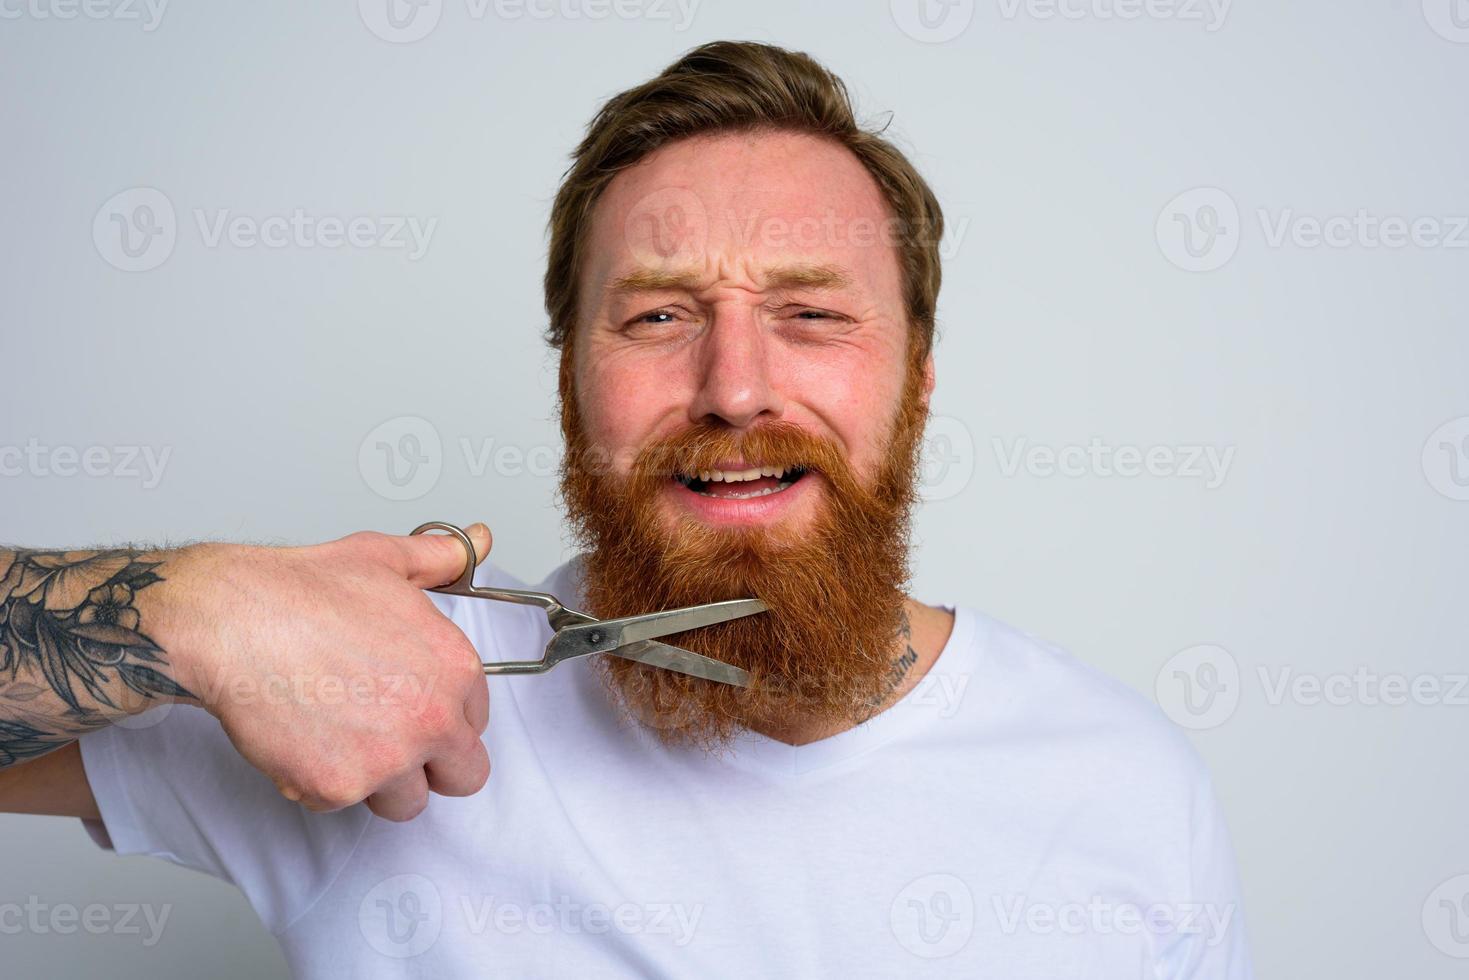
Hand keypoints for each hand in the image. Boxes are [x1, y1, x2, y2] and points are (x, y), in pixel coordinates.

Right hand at [147, 525, 493, 821]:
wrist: (231, 621)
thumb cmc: (301, 590)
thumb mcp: (386, 559)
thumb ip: (443, 558)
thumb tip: (480, 540)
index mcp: (455, 668)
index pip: (477, 719)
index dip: (445, 714)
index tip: (413, 704)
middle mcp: (432, 719)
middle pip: (464, 775)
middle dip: (434, 764)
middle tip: (390, 737)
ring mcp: (386, 760)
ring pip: (405, 802)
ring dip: (380, 781)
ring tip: (342, 735)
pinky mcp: (336, 788)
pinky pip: (342, 804)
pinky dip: (322, 781)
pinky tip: (303, 737)